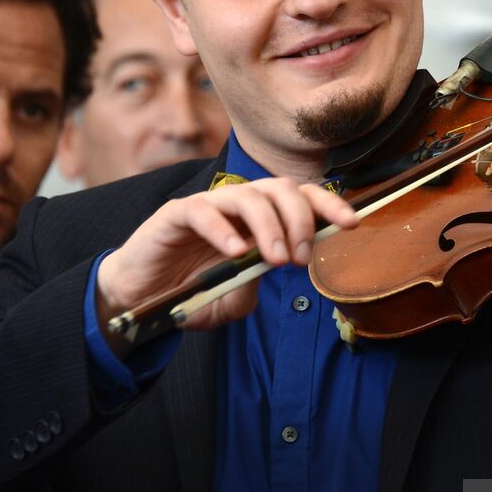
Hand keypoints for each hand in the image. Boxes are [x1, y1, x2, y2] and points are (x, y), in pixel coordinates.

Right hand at [96, 179, 359, 337]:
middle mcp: (238, 205)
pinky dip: (223, 229)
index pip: (303, 198)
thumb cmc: (190, 294)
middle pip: (282, 188)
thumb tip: (273, 272)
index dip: (329, 205)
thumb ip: (253, 289)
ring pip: (248, 195)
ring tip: (275, 260)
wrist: (139, 299)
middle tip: (299, 258)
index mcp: (261, 220)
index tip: (352, 223)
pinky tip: (235, 252)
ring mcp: (209, 205)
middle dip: (300, 219)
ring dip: (269, 226)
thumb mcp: (231, 302)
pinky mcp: (175, 214)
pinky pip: (203, 210)